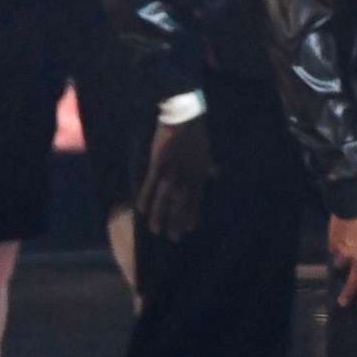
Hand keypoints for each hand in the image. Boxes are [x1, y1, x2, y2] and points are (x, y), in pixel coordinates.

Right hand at [136, 116, 217, 241]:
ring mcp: (172, 173)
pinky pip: (150, 185)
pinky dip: (146, 198)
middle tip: (173, 238)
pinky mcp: (159, 165)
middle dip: (177, 222)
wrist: (185, 119)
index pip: (195, 200)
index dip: (192, 215)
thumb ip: (208, 166)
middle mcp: (186, 178)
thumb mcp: (206, 151)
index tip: (189, 229)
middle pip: (180, 205)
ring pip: (165, 200)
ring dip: (160, 216)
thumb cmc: (196, 134)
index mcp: (197, 175)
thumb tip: (215, 172)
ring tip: (156, 231)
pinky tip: (141, 211)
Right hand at [330, 202, 356, 313]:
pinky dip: (337, 252)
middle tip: (343, 303)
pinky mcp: (334, 243)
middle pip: (354, 282)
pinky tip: (338, 249)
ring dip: (341, 269)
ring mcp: (345, 253)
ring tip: (339, 270)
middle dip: (349, 294)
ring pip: (341, 266)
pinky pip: (335, 251)